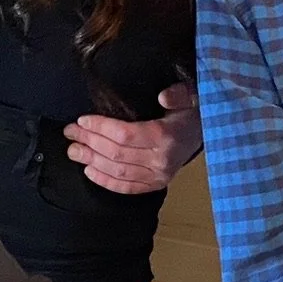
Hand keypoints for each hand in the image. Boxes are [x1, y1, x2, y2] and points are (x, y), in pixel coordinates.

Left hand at [65, 84, 202, 193]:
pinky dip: (106, 181)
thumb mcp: (190, 94)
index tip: (82, 120)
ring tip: (73, 151)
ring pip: (118, 171)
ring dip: (91, 161)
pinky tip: (89, 172)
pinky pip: (127, 187)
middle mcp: (161, 160)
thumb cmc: (194, 110)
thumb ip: (178, 94)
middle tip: (70, 133)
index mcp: (166, 136)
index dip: (100, 128)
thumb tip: (163, 97)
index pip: (125, 134)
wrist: (212, 132)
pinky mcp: (156, 185)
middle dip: (89, 142)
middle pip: (116, 153)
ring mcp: (159, 176)